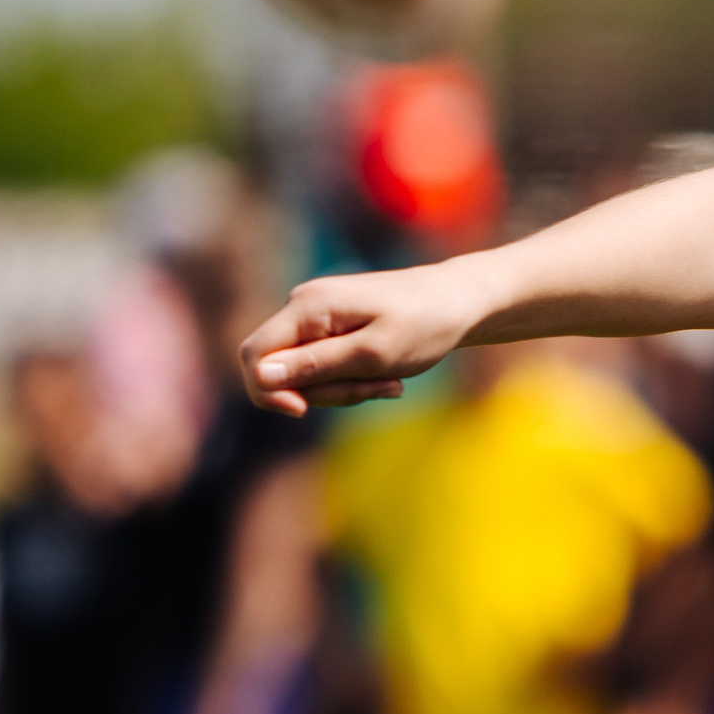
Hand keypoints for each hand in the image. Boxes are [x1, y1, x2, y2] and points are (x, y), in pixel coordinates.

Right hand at [239, 264, 485, 414]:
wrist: (460, 301)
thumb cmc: (424, 324)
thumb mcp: (372, 354)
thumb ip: (316, 365)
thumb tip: (260, 376)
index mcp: (308, 306)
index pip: (254, 355)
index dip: (268, 391)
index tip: (304, 412)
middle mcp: (303, 305)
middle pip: (280, 370)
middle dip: (323, 392)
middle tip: (376, 389)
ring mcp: (316, 315)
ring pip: (305, 374)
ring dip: (344, 388)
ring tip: (390, 381)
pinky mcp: (330, 326)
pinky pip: (324, 366)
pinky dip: (352, 380)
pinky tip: (387, 376)